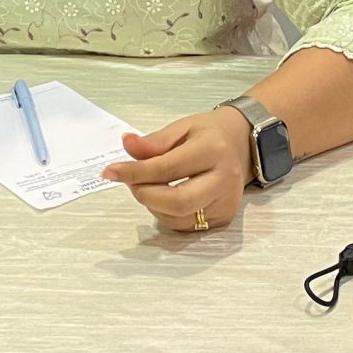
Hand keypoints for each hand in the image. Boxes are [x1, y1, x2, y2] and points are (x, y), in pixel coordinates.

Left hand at [102, 107, 249, 232]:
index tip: (110, 171)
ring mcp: (226, 202)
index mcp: (213, 150)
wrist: (242, 144)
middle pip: (177, 202)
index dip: (135, 173)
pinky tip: (164, 196)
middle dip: (145, 194)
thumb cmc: (209, 134)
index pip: (167, 168)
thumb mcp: (181, 127)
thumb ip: (154, 141)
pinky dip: (166, 214)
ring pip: (178, 218)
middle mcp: (224, 179)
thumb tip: (127, 146)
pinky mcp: (224, 218)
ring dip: (153, 205)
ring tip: (148, 185)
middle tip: (131, 182)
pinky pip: (185, 225)